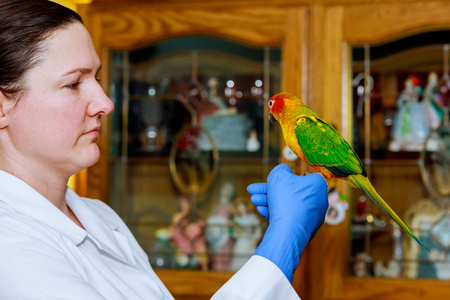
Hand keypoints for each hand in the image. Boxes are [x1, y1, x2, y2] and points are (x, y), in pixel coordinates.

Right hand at [248, 164, 327, 282]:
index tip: (274, 179)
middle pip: (290, 192)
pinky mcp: (304, 229)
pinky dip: (275, 212)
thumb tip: (283, 171)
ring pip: (287, 205)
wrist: (288, 231)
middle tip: (254, 190)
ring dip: (268, 201)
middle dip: (269, 191)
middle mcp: (318, 201)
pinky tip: (261, 210)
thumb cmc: (286, 199)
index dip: (286, 177)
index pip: (302, 176)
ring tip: (254, 200)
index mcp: (317, 185)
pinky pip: (288, 217)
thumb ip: (281, 169)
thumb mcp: (279, 175)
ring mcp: (311, 217)